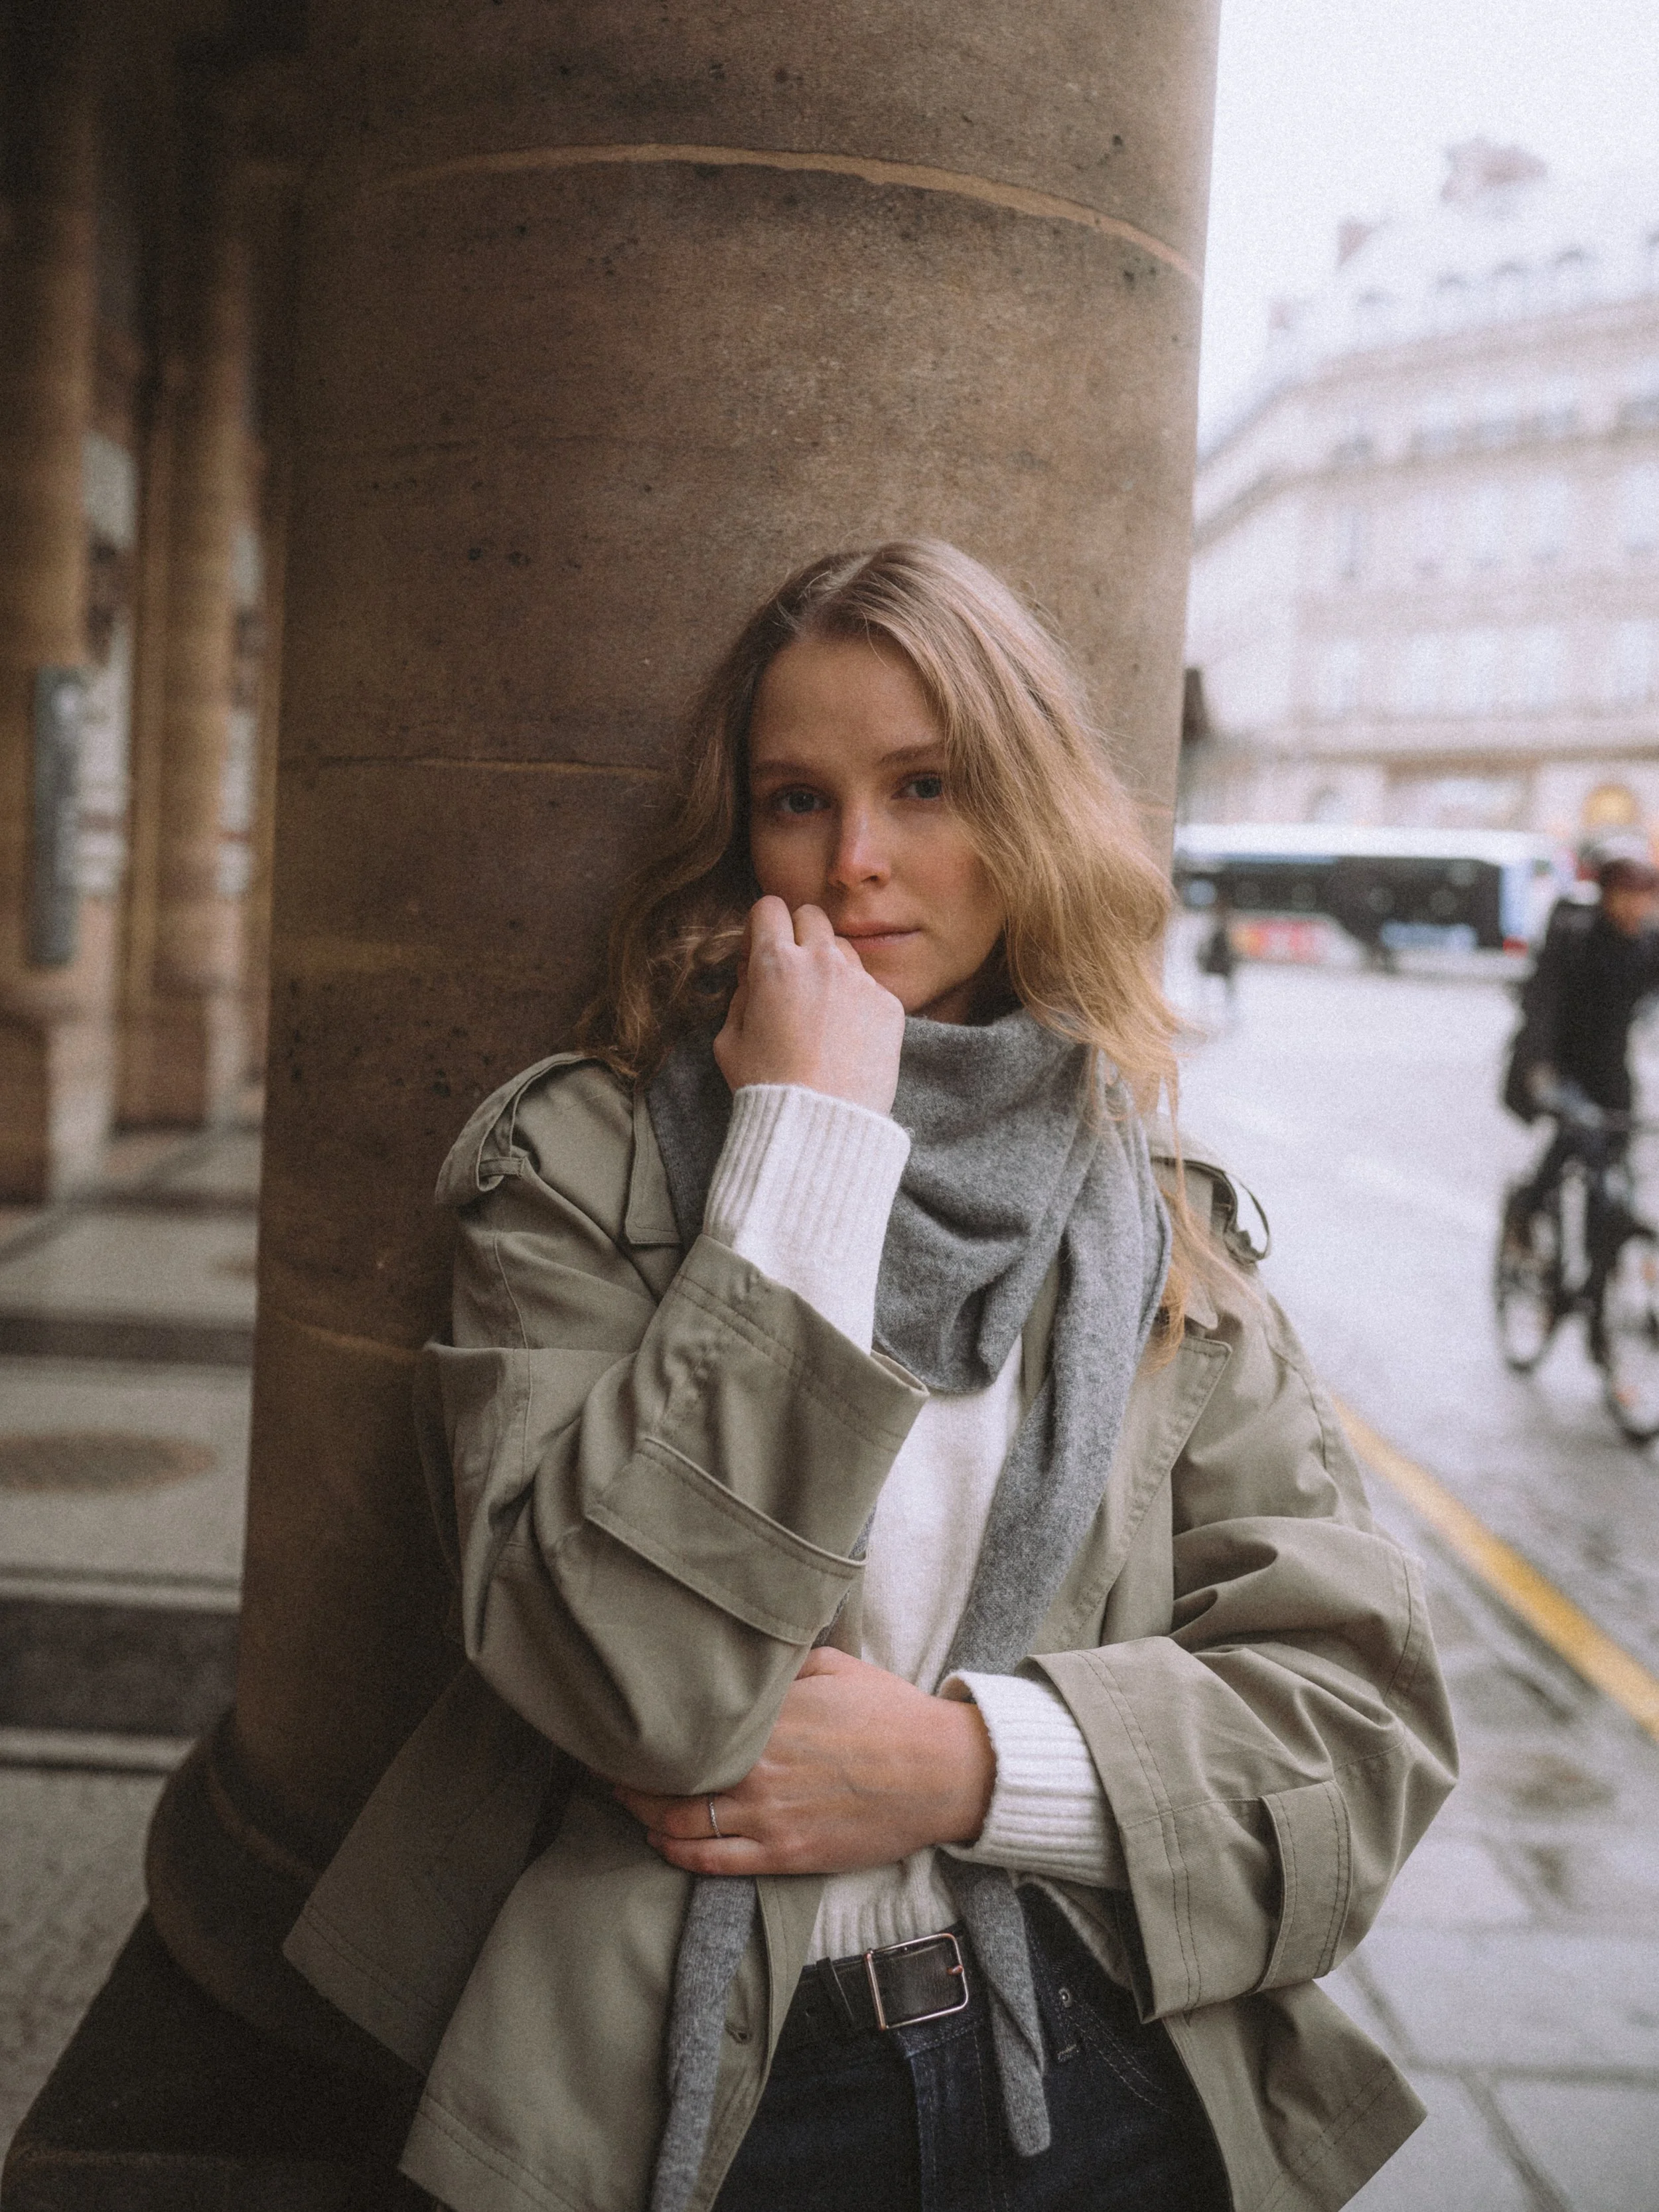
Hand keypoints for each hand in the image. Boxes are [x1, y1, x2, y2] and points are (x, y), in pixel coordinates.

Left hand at [613, 1647, 995, 1876]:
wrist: (942, 1773)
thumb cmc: (891, 1713)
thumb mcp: (834, 1666)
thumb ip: (781, 1665)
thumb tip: (744, 1655)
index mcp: (769, 1719)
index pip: (687, 1728)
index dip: (649, 1729)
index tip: (625, 1721)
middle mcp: (760, 1770)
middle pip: (671, 1780)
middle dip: (630, 1775)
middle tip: (606, 1764)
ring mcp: (771, 1817)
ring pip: (681, 1825)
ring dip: (644, 1815)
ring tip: (624, 1801)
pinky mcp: (787, 1855)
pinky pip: (714, 1862)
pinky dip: (679, 1853)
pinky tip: (661, 1841)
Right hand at [713, 897, 903, 1113]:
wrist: (820, 1126)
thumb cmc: (766, 1087)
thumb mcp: (728, 1040)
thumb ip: (741, 993)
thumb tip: (754, 971)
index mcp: (775, 963)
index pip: (769, 907)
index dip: (761, 926)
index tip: (760, 951)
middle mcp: (821, 961)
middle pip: (811, 916)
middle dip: (798, 934)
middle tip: (792, 973)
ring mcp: (860, 981)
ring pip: (843, 949)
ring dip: (829, 967)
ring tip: (820, 1013)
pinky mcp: (889, 1005)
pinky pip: (869, 986)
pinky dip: (856, 1002)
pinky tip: (845, 1038)